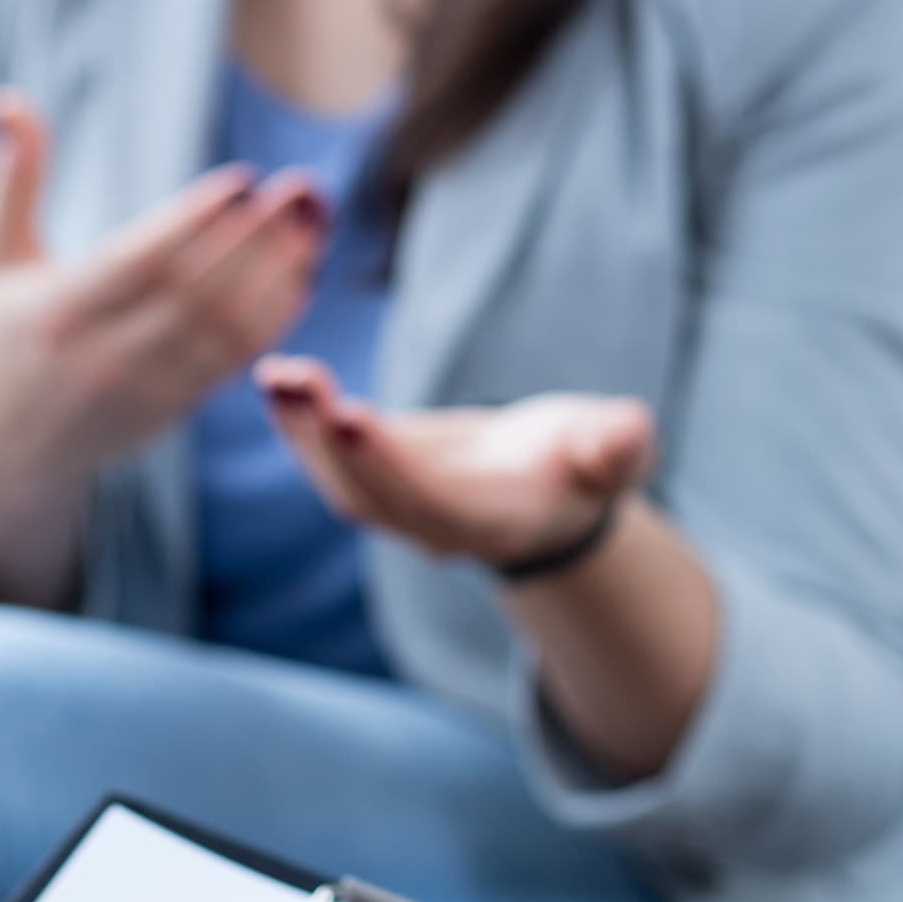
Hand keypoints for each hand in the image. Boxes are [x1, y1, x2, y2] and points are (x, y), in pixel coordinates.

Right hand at [0, 93, 326, 600]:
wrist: (1, 451)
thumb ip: (12, 179)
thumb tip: (7, 100)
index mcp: (56, 312)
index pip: (138, 263)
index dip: (195, 220)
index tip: (242, 180)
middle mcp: (102, 356)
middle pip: (195, 293)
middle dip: (255, 238)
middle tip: (300, 188)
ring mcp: (141, 390)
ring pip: (225, 330)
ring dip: (277, 275)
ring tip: (311, 223)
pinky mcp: (171, 413)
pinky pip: (233, 363)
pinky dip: (272, 319)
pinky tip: (299, 276)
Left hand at [257, 358, 655, 568]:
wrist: (548, 488)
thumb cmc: (584, 461)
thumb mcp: (613, 450)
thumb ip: (616, 447)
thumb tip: (627, 433)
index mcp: (493, 522)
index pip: (432, 502)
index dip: (390, 466)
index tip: (351, 416)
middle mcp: (434, 527)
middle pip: (372, 495)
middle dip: (330, 442)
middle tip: (300, 381)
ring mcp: (397, 508)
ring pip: (337, 480)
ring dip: (301, 430)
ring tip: (279, 374)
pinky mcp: (374, 479)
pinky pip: (327, 457)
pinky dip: (297, 421)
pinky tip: (276, 377)